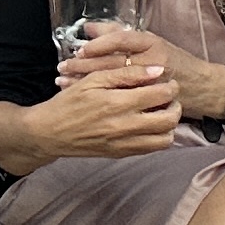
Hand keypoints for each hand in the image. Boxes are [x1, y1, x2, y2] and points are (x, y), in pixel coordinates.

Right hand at [29, 57, 182, 160]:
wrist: (48, 132)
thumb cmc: (68, 103)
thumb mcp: (94, 80)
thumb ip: (126, 74)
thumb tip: (157, 70)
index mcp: (117, 103)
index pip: (161, 94)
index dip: (171, 86)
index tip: (169, 82)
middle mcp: (124, 126)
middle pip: (169, 119)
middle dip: (176, 105)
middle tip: (169, 98)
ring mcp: (124, 143)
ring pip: (165, 138)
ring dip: (169, 125)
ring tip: (160, 112)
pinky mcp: (121, 154)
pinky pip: (151, 149)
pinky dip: (157, 137)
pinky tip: (148, 125)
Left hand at [67, 25, 224, 119]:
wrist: (204, 88)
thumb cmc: (176, 63)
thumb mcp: (152, 42)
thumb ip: (121, 34)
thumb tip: (90, 28)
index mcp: (153, 44)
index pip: (122, 39)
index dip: (98, 44)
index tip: (80, 50)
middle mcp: (153, 62)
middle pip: (112, 62)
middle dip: (83, 65)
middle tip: (63, 67)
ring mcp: (152, 84)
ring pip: (112, 82)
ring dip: (84, 81)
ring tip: (64, 81)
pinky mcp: (150, 102)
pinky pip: (119, 99)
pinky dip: (98, 97)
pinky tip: (81, 96)